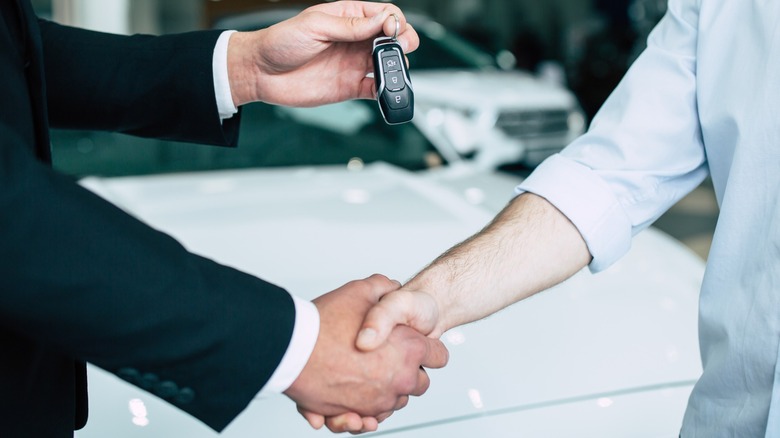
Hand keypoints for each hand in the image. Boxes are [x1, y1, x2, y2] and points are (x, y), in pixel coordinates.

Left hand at [226, 1, 419, 106]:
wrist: (261, 73)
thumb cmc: (281, 42)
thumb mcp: (316, 25)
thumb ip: (352, 26)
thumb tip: (383, 20)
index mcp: (349, 17)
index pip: (385, 14)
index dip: (395, 21)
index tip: (391, 31)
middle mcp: (355, 40)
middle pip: (394, 38)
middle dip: (404, 42)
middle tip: (399, 49)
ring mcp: (355, 64)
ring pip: (389, 64)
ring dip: (396, 67)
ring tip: (390, 70)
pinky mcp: (351, 87)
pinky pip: (376, 89)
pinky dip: (385, 91)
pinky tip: (384, 90)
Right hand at [284, 275, 448, 432]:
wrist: (292, 349)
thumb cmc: (324, 323)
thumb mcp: (360, 291)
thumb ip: (383, 287)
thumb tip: (392, 286)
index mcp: (409, 348)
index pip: (439, 356)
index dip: (429, 347)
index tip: (417, 344)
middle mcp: (400, 378)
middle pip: (420, 383)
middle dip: (409, 372)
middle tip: (390, 358)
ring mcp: (380, 399)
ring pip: (396, 402)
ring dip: (387, 391)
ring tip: (368, 374)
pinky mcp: (357, 413)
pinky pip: (372, 418)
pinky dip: (367, 411)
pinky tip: (359, 398)